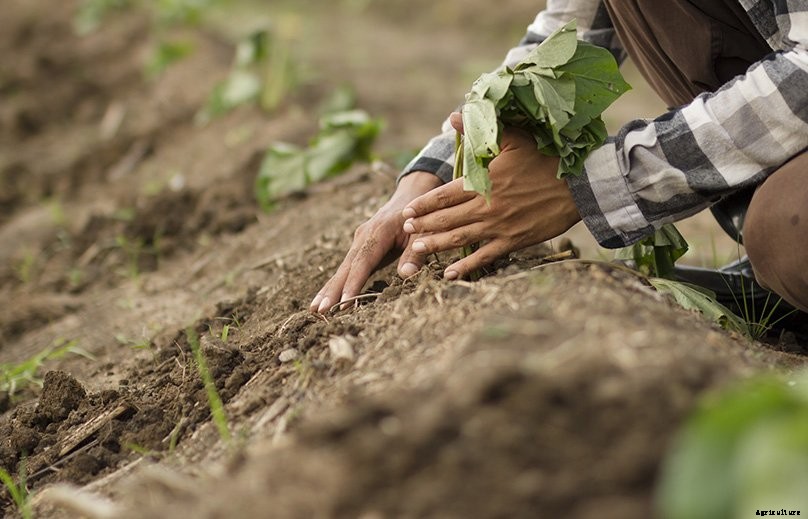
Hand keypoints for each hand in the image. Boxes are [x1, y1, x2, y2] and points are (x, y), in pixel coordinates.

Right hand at [310, 171, 442, 312]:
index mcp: (378, 232)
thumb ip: (415, 254)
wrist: (410, 197)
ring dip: (329, 290)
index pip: (363, 262)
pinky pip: (346, 269)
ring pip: (342, 269)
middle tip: (319, 311)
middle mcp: (363, 237)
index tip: (345, 303)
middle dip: (332, 290)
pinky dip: (336, 284)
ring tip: (314, 309)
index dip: (354, 283)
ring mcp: (359, 243)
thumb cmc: (419, 217)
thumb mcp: (423, 233)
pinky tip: (326, 299)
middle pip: (346, 267)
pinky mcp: (360, 249)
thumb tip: (406, 275)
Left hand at [401, 112, 580, 279]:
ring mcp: (499, 226)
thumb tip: (454, 114)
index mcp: (484, 181)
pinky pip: (484, 257)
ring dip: (436, 245)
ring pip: (459, 238)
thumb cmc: (545, 160)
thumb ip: (480, 131)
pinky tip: (449, 274)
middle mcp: (487, 206)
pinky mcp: (513, 241)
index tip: (407, 211)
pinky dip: (466, 266)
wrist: (578, 186)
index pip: (444, 195)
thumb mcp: (514, 138)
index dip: (424, 205)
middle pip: (447, 219)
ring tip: (417, 251)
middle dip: (424, 225)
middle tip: (406, 231)